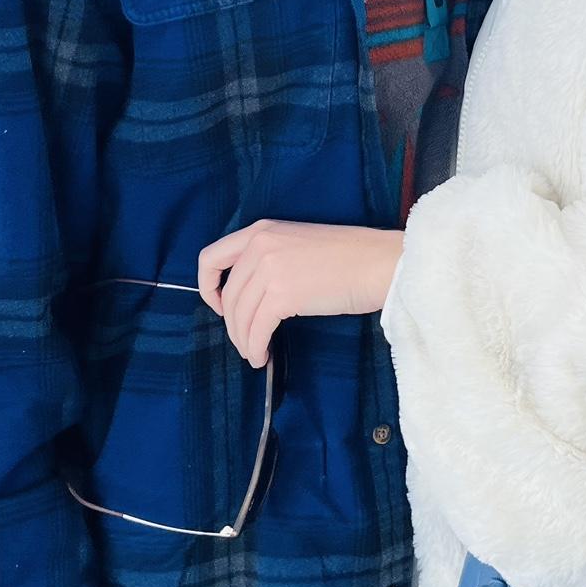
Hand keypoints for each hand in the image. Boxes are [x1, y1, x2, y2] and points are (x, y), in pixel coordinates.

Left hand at [197, 220, 404, 367]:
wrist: (377, 263)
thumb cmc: (348, 256)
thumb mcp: (297, 244)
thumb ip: (269, 259)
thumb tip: (250, 296)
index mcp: (260, 231)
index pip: (210, 258)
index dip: (208, 287)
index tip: (222, 305)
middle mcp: (259, 246)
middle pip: (228, 296)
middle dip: (233, 324)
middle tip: (247, 340)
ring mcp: (269, 270)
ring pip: (239, 316)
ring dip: (244, 341)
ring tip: (255, 352)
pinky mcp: (282, 295)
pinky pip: (256, 330)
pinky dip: (255, 348)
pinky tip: (262, 355)